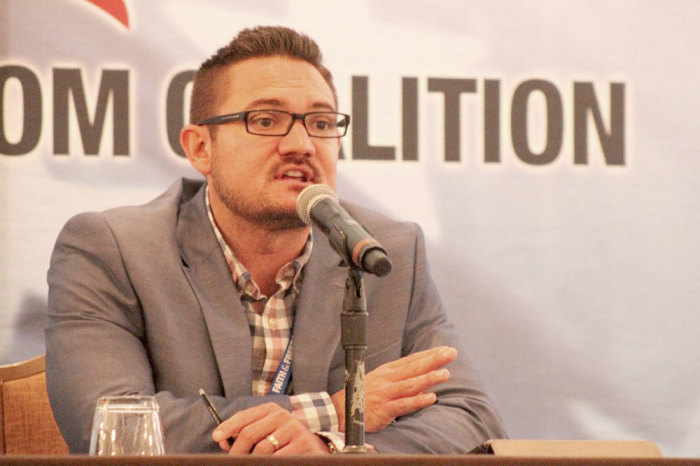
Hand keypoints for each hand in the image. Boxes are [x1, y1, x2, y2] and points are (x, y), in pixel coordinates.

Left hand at [212, 402, 329, 454]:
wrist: (314, 448)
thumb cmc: (284, 442)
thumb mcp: (267, 432)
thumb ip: (246, 433)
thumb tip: (223, 439)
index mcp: (271, 410)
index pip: (244, 416)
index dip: (228, 426)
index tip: (217, 437)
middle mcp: (282, 416)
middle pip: (249, 433)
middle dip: (237, 451)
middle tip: (233, 461)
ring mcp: (293, 429)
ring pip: (262, 449)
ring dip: (253, 460)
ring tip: (253, 463)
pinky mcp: (302, 444)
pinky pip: (277, 458)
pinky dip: (269, 463)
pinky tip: (269, 463)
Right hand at [331, 345, 456, 432]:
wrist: (341, 410)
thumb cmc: (364, 394)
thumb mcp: (381, 380)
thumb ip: (401, 378)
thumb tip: (424, 377)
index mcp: (388, 371)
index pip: (412, 360)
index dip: (430, 354)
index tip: (446, 349)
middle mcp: (388, 380)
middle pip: (414, 368)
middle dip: (434, 360)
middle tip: (451, 353)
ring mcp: (386, 394)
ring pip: (411, 385)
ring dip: (429, 378)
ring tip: (445, 373)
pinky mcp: (384, 409)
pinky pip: (404, 405)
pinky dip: (418, 401)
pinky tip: (431, 398)